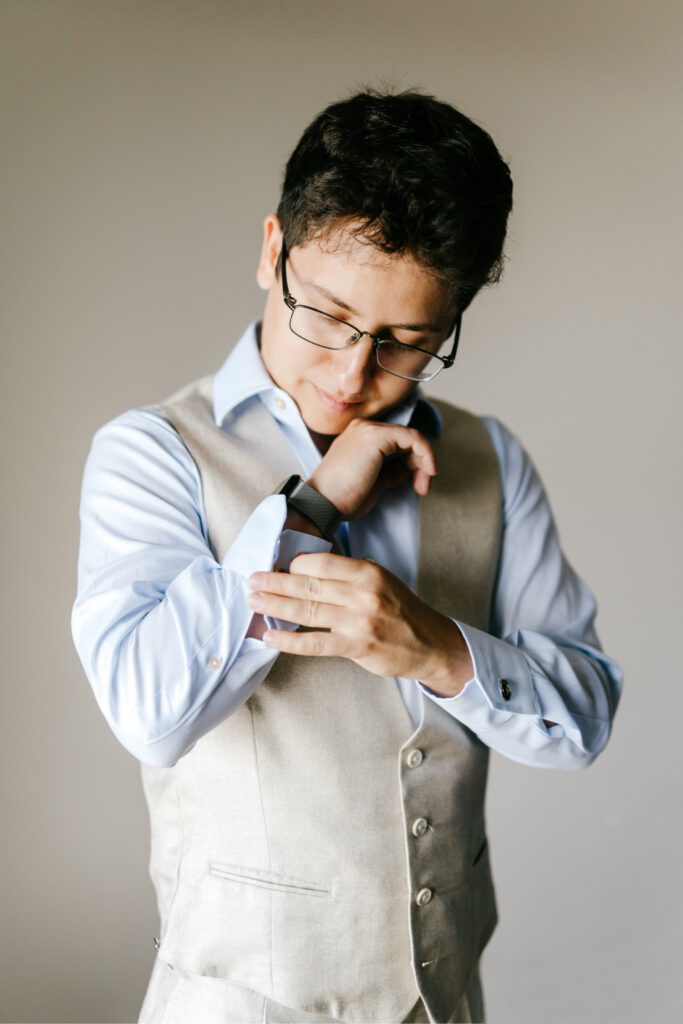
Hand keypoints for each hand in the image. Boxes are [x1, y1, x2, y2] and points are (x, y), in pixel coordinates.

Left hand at [247, 553, 472, 695]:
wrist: (432, 644)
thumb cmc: (402, 613)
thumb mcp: (382, 581)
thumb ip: (349, 575)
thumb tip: (307, 568)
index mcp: (368, 572)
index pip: (321, 561)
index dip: (294, 564)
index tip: (275, 566)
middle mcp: (363, 593)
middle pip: (308, 584)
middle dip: (275, 582)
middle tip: (252, 580)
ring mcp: (360, 621)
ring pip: (307, 611)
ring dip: (275, 606)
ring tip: (254, 602)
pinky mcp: (357, 646)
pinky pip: (316, 643)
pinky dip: (290, 641)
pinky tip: (271, 636)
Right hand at [307, 419, 436, 519]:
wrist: (324, 503)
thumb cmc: (342, 498)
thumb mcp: (374, 482)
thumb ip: (391, 471)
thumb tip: (411, 467)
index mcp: (359, 438)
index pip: (396, 443)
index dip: (413, 462)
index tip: (418, 485)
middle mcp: (363, 428)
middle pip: (405, 439)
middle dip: (421, 463)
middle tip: (423, 486)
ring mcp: (368, 429)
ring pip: (411, 437)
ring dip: (424, 461)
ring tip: (423, 484)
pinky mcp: (376, 436)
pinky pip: (412, 438)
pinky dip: (425, 454)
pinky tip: (426, 472)